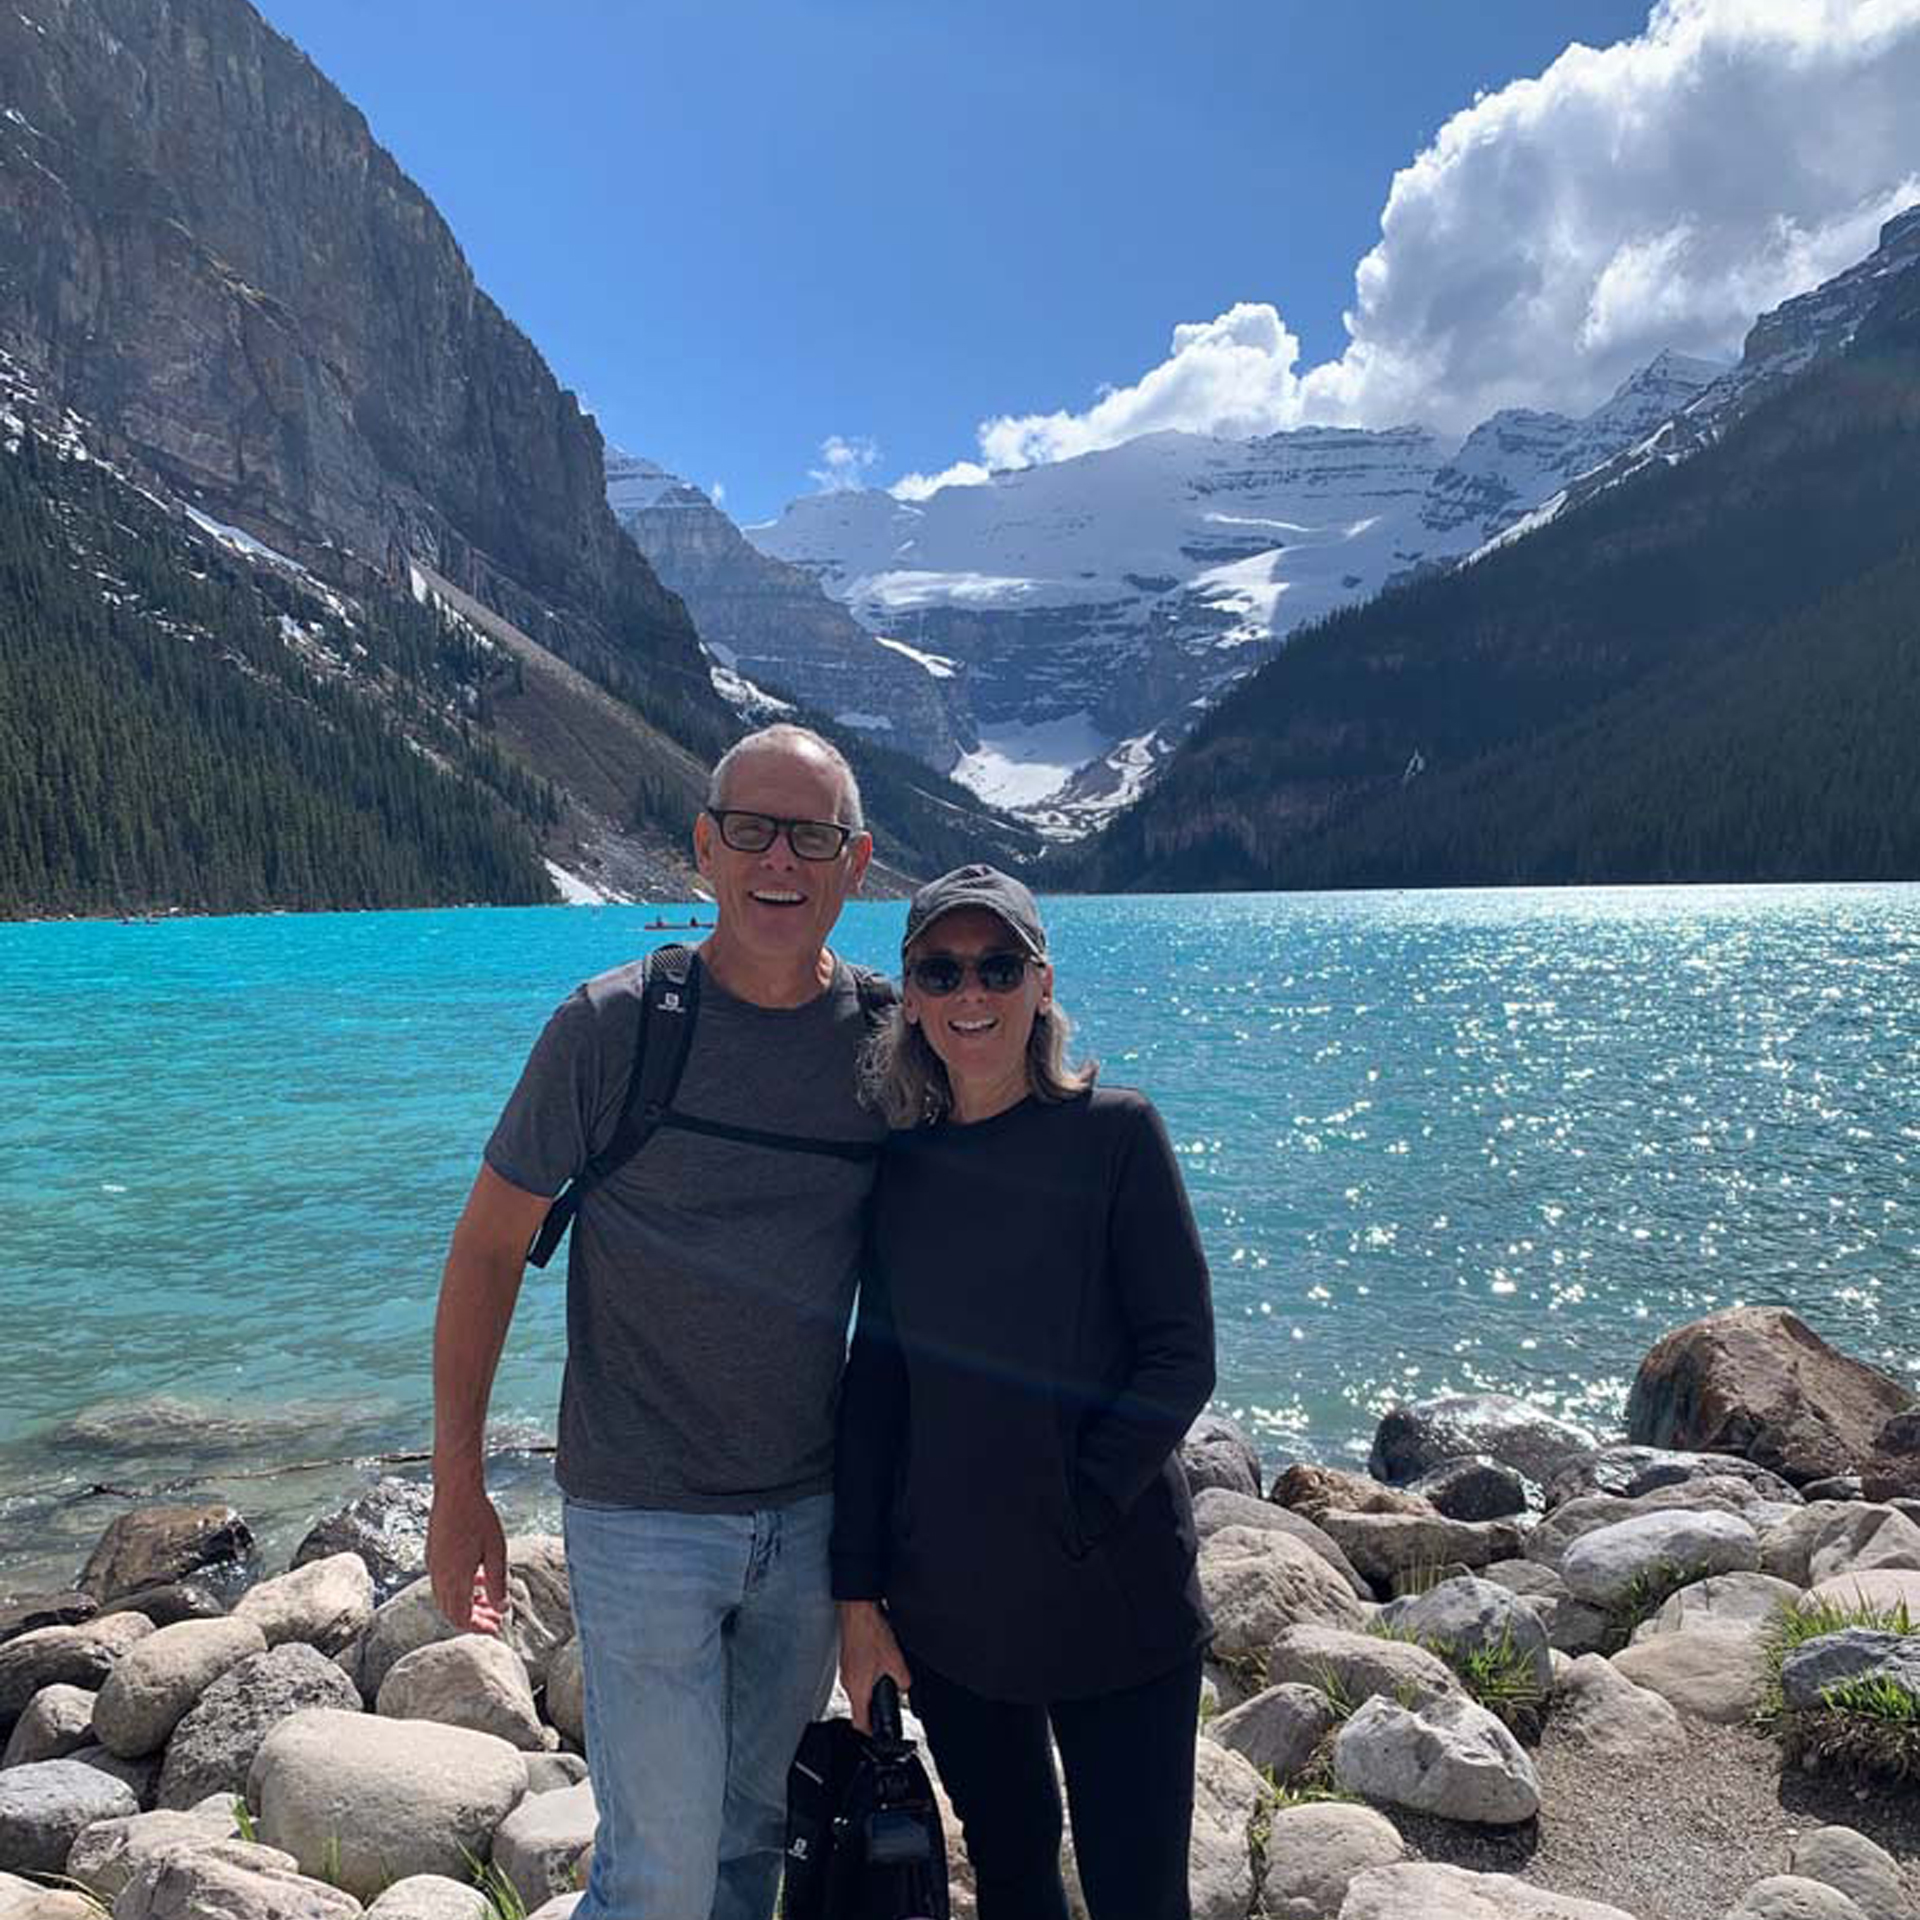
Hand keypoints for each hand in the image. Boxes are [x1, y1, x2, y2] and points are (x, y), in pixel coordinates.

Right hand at [427, 1475, 507, 1633]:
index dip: (477, 1627)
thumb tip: (502, 1608)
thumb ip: (498, 1583)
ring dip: (467, 1603)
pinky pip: (443, 1582)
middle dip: (474, 1619)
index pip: (461, 1617)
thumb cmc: (479, 1518)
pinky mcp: (433, 1555)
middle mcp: (439, 1576)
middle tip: (495, 1618)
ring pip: (447, 1598)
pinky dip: (460, 1588)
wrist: (456, 1491)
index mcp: (454, 1579)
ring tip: (489, 1599)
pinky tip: (477, 1578)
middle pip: (452, 1611)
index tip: (495, 1629)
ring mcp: (433, 1565)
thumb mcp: (496, 1552)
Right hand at [838, 1600, 911, 1733]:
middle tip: (889, 1701)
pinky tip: (879, 1661)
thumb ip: (903, 1681)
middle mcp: (848, 1682)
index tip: (880, 1733)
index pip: (859, 1723)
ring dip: (872, 1688)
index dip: (871, 1732)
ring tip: (886, 1677)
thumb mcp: (895, 1660)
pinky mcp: (848, 1659)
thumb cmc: (870, 1632)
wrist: (857, 1611)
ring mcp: (846, 1670)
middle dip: (875, 1707)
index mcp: (858, 1688)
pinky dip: (868, 1674)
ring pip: (859, 1689)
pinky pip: (857, 1675)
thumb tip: (904, 1687)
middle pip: (860, 1706)